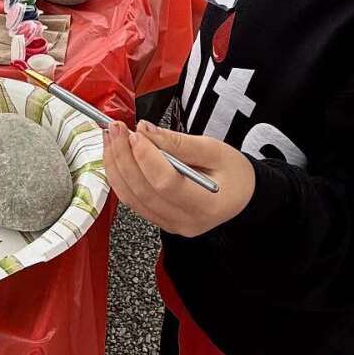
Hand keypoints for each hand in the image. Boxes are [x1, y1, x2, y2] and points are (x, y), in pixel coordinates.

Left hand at [102, 121, 254, 236]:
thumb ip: (180, 142)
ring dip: (116, 166)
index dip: (147, 158)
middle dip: (124, 157)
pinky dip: (120, 177)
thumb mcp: (215, 150)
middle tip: (116, 129)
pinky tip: (117, 156)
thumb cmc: (234, 173)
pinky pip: (133, 201)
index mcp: (206, 205)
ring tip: (111, 138)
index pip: (167, 183)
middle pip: (143, 191)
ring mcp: (170, 225)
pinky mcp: (160, 220)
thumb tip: (146, 130)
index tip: (136, 133)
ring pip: (132, 198)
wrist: (242, 195)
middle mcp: (186, 222)